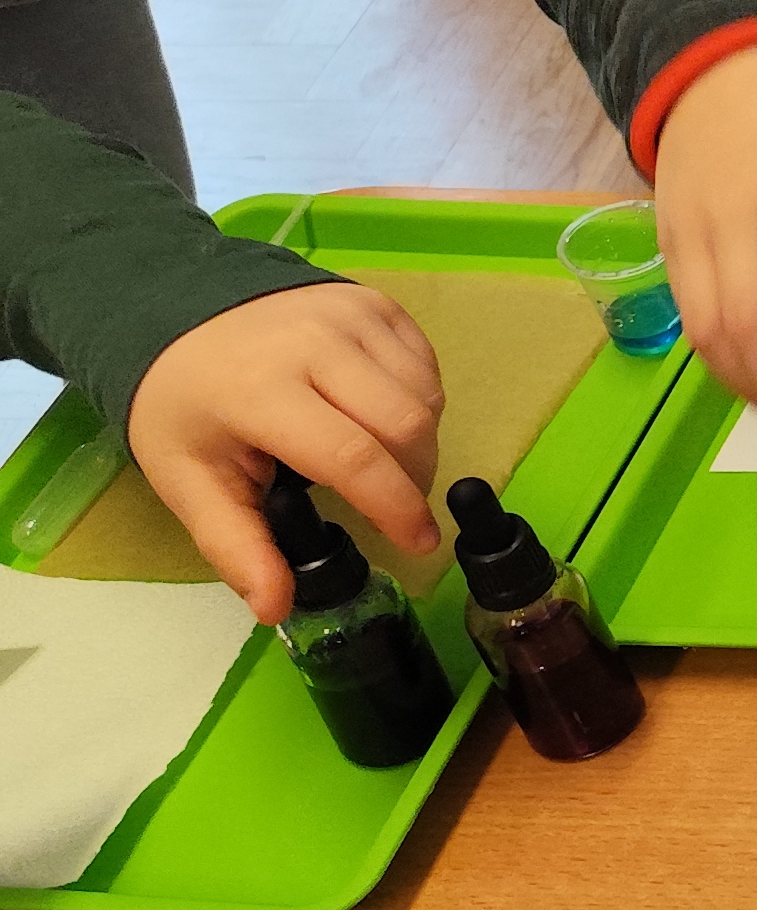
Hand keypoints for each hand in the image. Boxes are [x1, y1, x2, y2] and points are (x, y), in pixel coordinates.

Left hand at [126, 282, 444, 621]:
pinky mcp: (374, 302)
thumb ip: (235, 545)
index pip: (353, 456)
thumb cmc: (185, 405)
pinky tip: (379, 416)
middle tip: (396, 506)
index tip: (418, 543)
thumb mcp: (189, 481)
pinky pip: (425, 364)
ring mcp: (348, 315)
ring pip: (426, 395)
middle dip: (415, 480)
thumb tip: (277, 608)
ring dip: (420, 443)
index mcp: (262, 390)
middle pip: (407, 425)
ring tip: (382, 461)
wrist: (178, 314)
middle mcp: (314, 343)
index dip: (396, 508)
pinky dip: (419, 402)